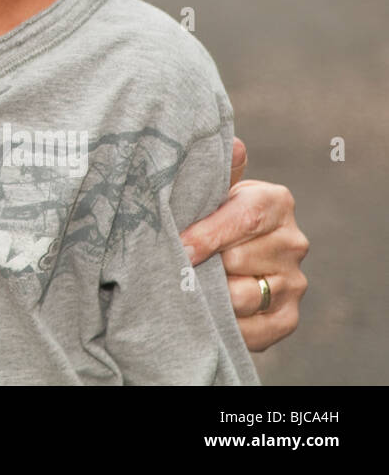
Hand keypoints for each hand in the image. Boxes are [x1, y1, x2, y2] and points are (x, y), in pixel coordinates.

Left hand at [179, 137, 309, 350]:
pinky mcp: (287, 317)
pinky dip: (226, 323)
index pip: (246, 217)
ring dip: (212, 293)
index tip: (181, 246)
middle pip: (238, 259)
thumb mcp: (208, 189)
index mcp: (276, 201)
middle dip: (204, 264)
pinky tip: (209, 311)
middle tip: (181, 263)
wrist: (219, 258)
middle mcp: (294, 241)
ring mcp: (294, 282)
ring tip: (194, 283)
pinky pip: (254, 328)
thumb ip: (216, 170)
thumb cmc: (206, 214)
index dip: (208, 234)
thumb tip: (235, 146)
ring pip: (243, 295)